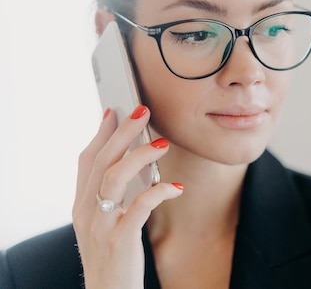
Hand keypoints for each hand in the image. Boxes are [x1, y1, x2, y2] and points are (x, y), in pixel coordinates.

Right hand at [72, 105, 182, 288]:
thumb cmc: (113, 254)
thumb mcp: (104, 221)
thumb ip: (110, 193)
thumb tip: (128, 160)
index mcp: (82, 204)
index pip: (86, 160)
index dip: (101, 133)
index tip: (115, 110)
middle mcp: (86, 211)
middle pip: (102, 161)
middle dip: (123, 132)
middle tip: (142, 110)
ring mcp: (101, 225)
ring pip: (114, 178)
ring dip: (139, 156)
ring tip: (162, 143)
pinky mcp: (120, 240)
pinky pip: (138, 208)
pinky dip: (158, 193)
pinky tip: (175, 188)